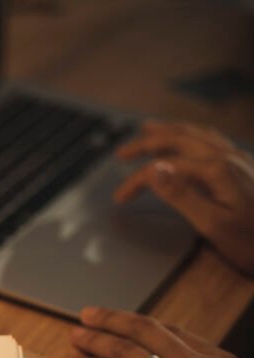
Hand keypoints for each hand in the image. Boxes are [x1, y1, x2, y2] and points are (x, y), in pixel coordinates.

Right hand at [114, 121, 253, 275]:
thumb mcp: (213, 224)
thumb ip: (182, 194)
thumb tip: (155, 169)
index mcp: (216, 170)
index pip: (164, 167)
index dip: (137, 180)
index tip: (120, 198)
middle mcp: (228, 157)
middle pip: (179, 139)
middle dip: (147, 142)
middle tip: (122, 153)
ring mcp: (239, 159)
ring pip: (197, 134)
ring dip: (169, 131)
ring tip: (150, 129)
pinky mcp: (245, 167)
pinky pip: (213, 139)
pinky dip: (192, 135)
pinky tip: (190, 140)